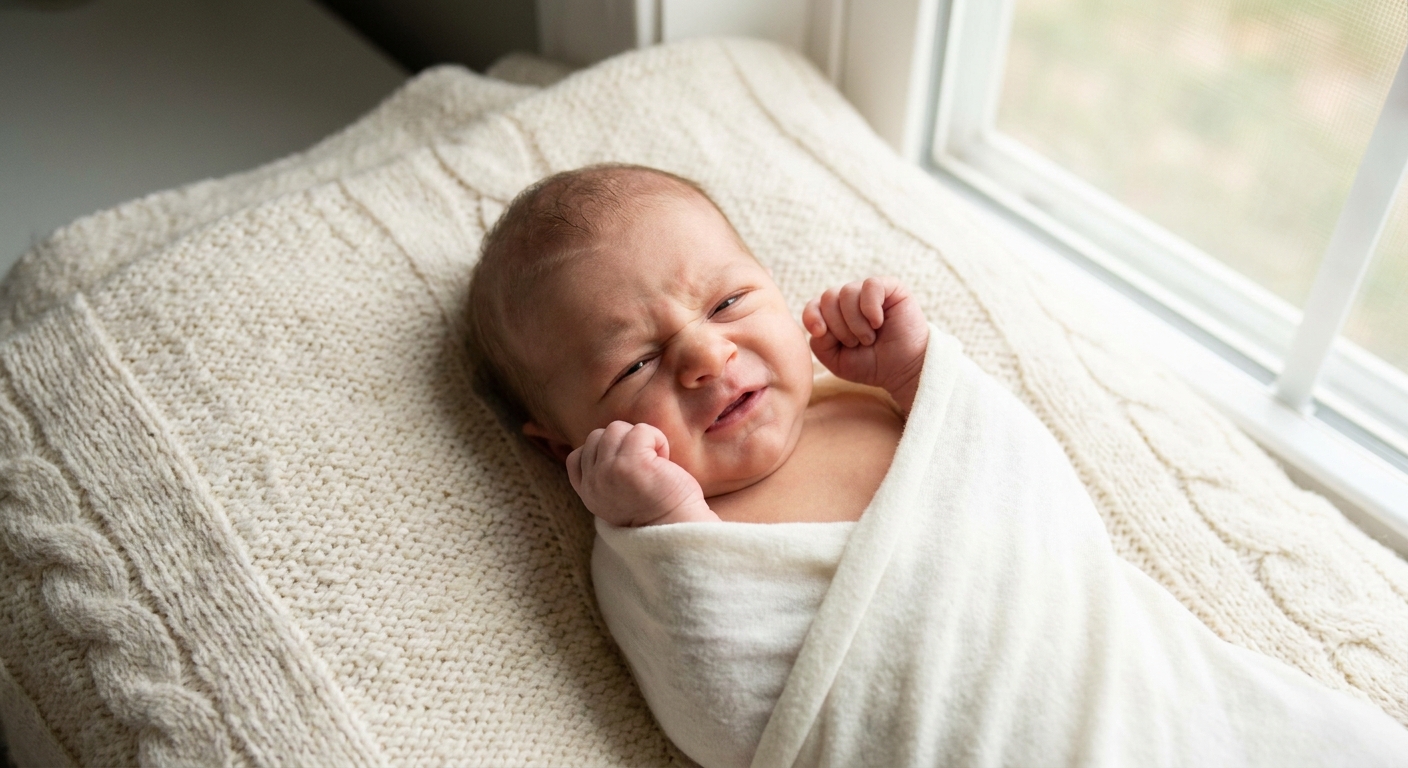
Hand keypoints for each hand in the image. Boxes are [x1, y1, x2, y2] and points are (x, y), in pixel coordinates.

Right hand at [567, 421, 716, 525]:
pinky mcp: (631, 463)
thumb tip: (609, 438)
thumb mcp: (616, 495)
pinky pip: (641, 430)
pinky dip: (657, 439)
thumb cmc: (658, 510)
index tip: (627, 467)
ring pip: (616, 429)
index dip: (602, 452)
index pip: (577, 456)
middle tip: (644, 467)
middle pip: (598, 436)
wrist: (680, 530)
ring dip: (641, 439)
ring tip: (654, 463)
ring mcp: (609, 471)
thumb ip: (604, 473)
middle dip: (623, 443)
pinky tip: (664, 460)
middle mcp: (594, 482)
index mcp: (588, 493)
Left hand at [803, 277, 927, 413]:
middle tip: (855, 343)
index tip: (821, 333)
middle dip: (838, 326)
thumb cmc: (871, 364)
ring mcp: (869, 292)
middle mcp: (850, 300)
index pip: (814, 305)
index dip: (812, 316)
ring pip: (847, 292)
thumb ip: (819, 342)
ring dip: (856, 322)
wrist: (903, 370)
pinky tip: (878, 323)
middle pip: (828, 297)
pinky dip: (870, 308)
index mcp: (835, 314)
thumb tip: (820, 323)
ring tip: (869, 338)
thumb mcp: (836, 360)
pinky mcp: (891, 287)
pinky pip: (870, 285)